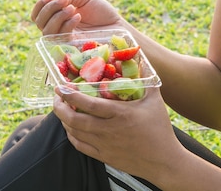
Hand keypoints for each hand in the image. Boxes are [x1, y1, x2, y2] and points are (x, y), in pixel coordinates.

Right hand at [31, 0, 124, 34]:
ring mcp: (63, 38)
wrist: (116, 25)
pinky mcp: (71, 47)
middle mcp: (57, 28)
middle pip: (39, 22)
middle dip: (49, 9)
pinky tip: (78, 17)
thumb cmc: (101, 11)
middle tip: (65, 1)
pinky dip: (67, 24)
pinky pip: (61, 37)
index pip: (38, 14)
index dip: (40, 5)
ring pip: (46, 31)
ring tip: (73, 9)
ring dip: (58, 16)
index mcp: (56, 16)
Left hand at [53, 86, 182, 179]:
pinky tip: (70, 127)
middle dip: (60, 107)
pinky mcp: (103, 156)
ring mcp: (104, 145)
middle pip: (74, 119)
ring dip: (64, 120)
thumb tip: (142, 59)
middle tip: (57, 97)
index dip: (71, 95)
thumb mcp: (154, 100)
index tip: (61, 86)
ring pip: (74, 133)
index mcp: (120, 114)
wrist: (164, 161)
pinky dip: (71, 135)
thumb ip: (147, 79)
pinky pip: (80, 146)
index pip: (88, 104)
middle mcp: (109, 130)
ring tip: (62, 109)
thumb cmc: (160, 128)